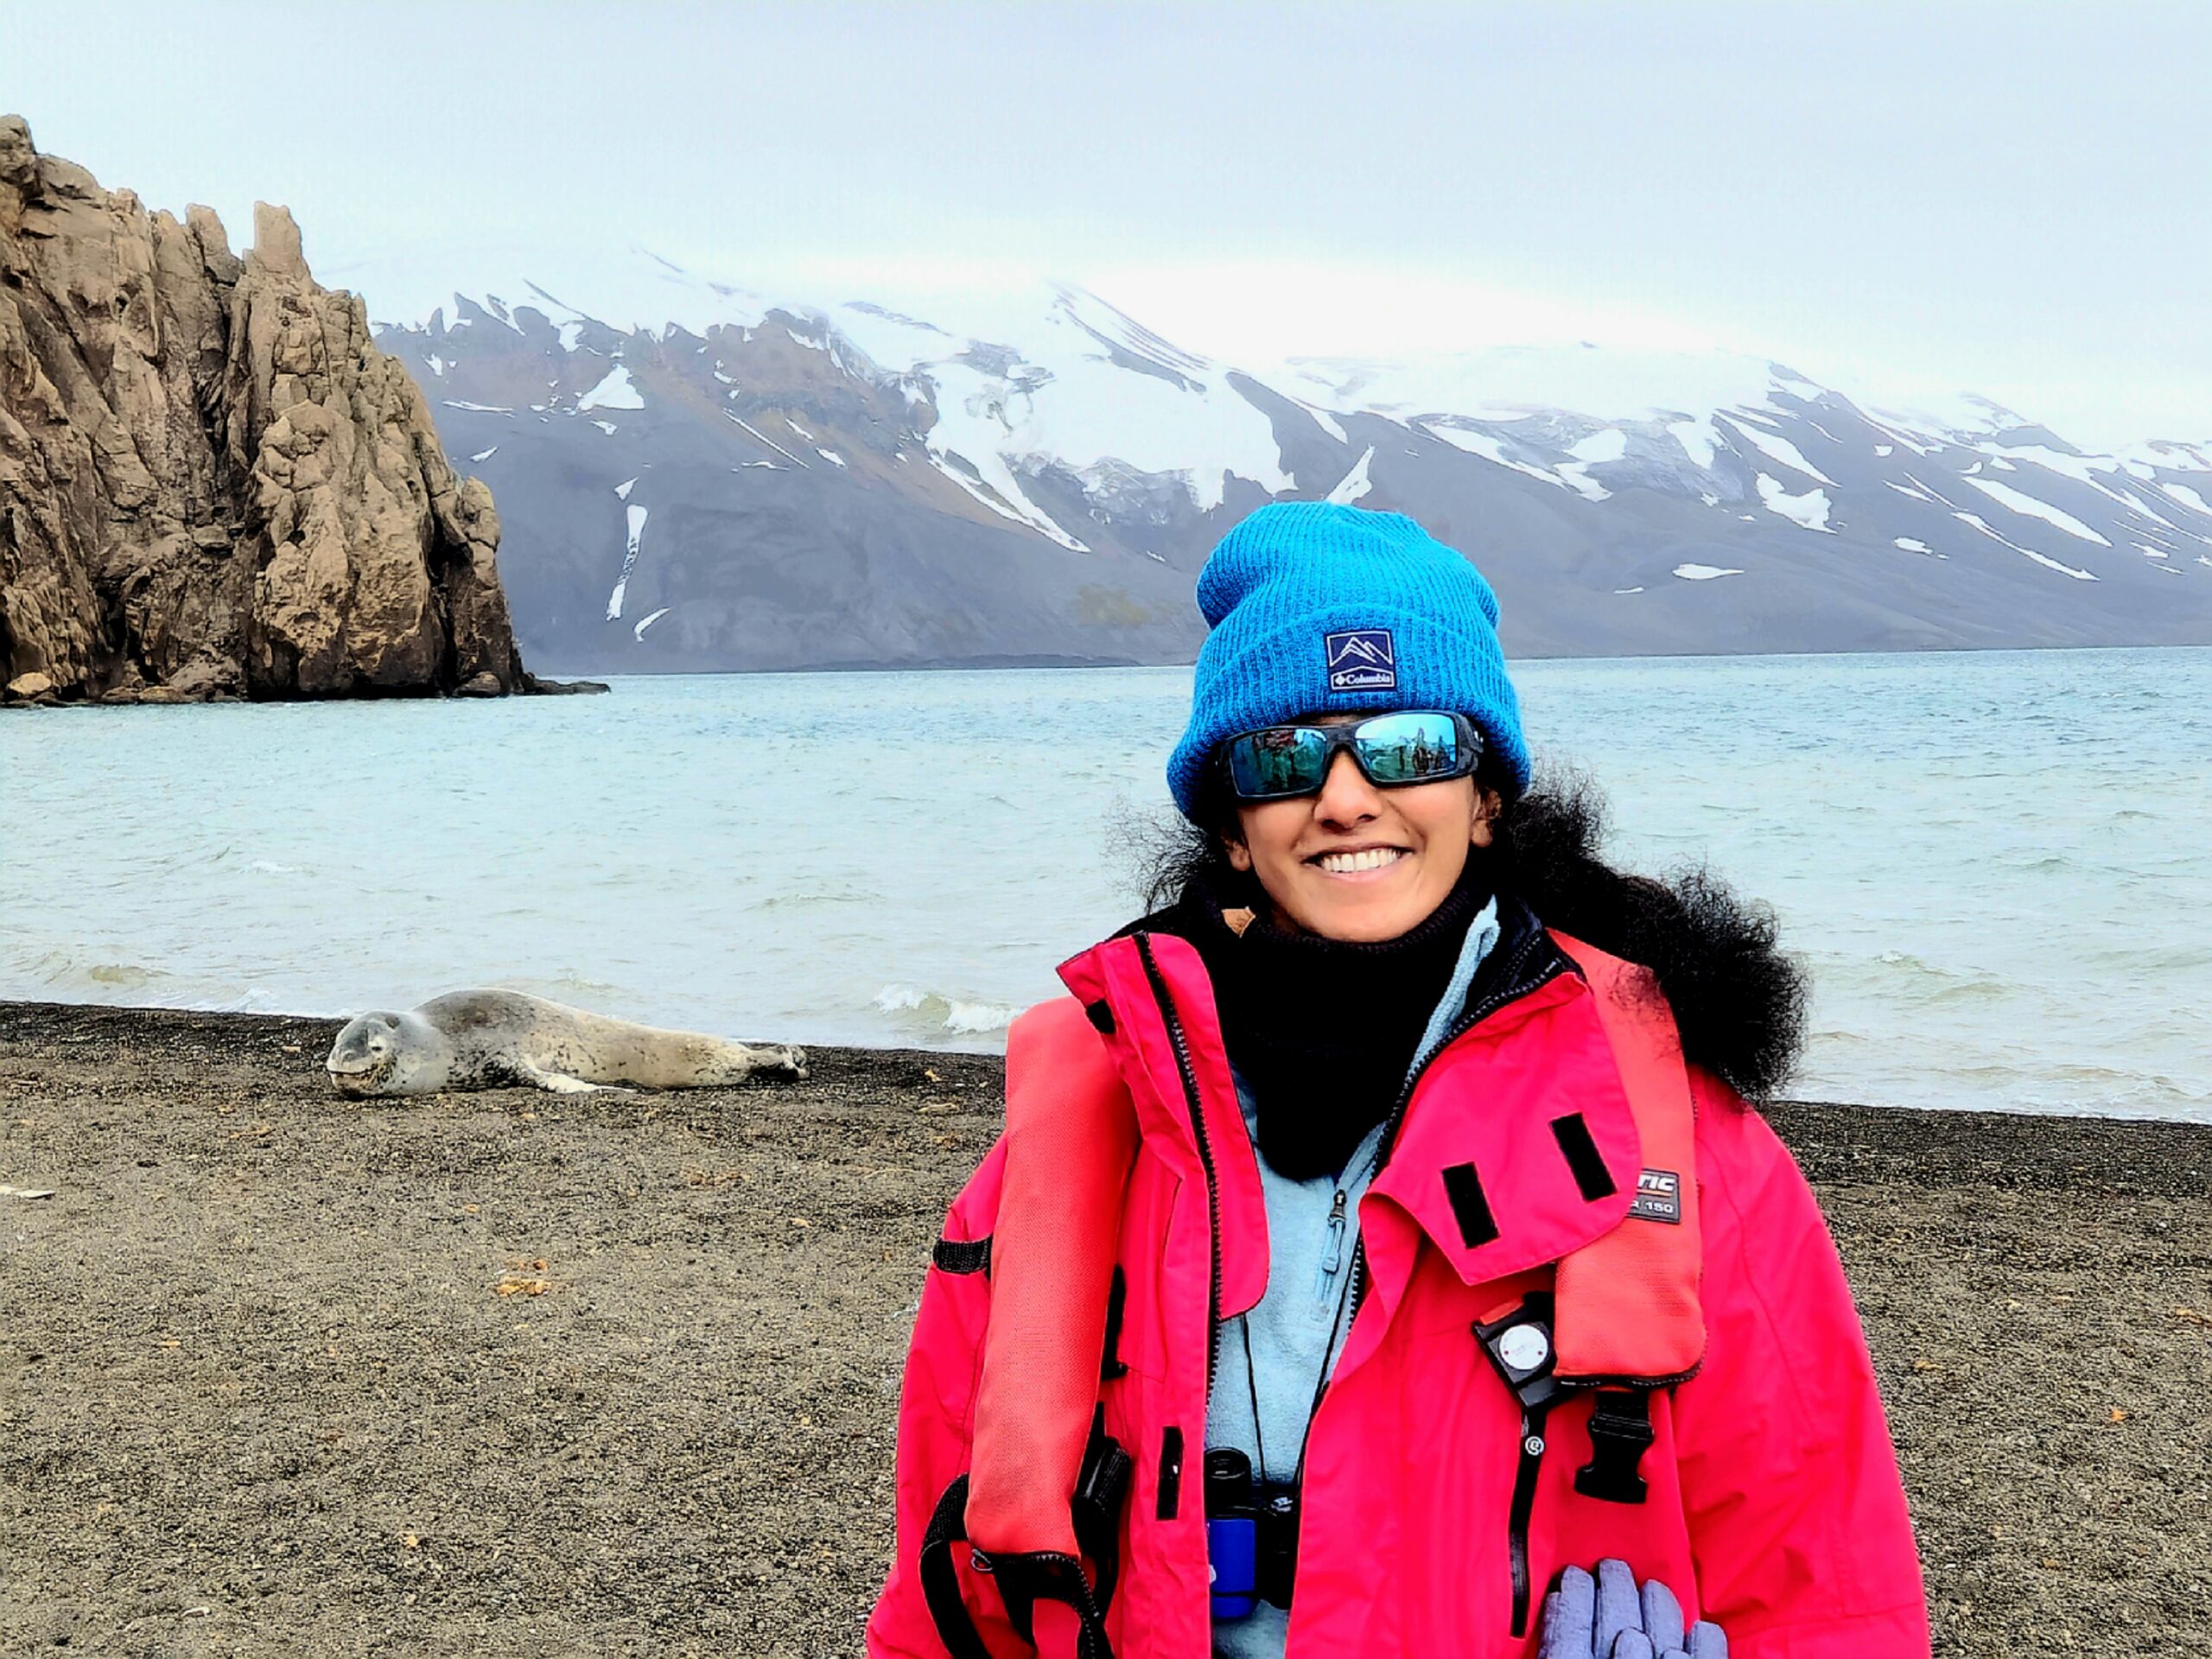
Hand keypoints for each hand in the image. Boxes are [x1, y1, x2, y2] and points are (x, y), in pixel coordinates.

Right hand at [1537, 1559, 1724, 1658]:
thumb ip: (1557, 1646)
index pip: (1570, 1630)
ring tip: (1650, 1587)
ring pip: (1662, 1632)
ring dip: (1656, 1604)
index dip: (1572, 1597)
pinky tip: (1700, 1627)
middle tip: (1610, 1568)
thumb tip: (1554, 1607)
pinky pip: (1705, 1657)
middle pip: (1618, 1621)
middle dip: (1615, 1585)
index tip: (1572, 1576)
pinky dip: (1705, 1641)